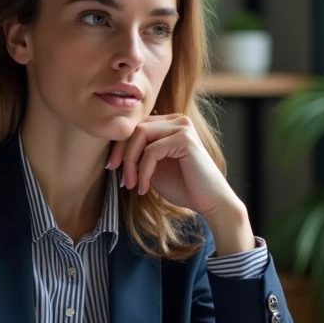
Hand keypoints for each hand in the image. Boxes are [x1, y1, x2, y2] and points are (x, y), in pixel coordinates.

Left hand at [107, 113, 233, 215]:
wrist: (210, 202)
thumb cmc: (184, 186)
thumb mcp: (154, 168)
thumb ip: (139, 155)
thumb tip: (114, 151)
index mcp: (170, 124)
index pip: (136, 126)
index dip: (121, 146)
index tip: (113, 167)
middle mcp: (177, 120)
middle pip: (135, 128)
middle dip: (122, 153)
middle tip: (120, 177)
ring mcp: (182, 127)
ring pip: (140, 135)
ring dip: (131, 162)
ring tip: (131, 184)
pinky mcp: (185, 139)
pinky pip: (151, 151)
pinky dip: (143, 171)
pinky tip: (144, 188)